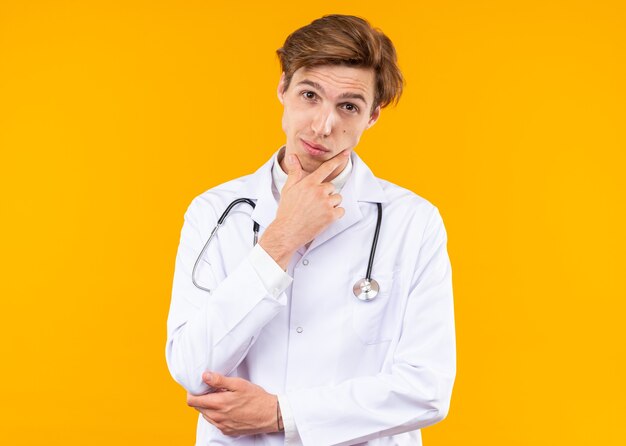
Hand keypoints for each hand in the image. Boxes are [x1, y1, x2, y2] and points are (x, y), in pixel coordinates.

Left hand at [186, 372, 278, 435]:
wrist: (270, 415)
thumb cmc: (256, 398)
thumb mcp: (239, 384)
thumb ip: (220, 380)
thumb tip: (205, 376)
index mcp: (219, 404)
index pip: (192, 401)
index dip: (193, 392)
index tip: (199, 386)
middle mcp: (218, 417)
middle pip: (198, 408)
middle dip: (202, 398)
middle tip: (214, 390)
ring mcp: (222, 426)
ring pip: (206, 415)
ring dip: (209, 406)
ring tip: (223, 398)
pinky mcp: (227, 431)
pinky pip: (215, 422)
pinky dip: (217, 414)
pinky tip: (228, 408)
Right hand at [259, 150, 349, 267]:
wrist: (287, 231)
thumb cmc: (287, 211)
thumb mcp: (288, 189)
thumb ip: (294, 172)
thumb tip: (292, 157)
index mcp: (309, 183)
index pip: (326, 168)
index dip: (337, 160)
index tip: (346, 153)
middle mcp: (319, 191)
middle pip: (332, 187)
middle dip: (325, 194)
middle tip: (314, 203)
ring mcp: (326, 203)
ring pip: (337, 198)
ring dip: (331, 204)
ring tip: (317, 211)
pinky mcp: (331, 215)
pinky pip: (341, 210)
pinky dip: (335, 214)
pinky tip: (323, 217)